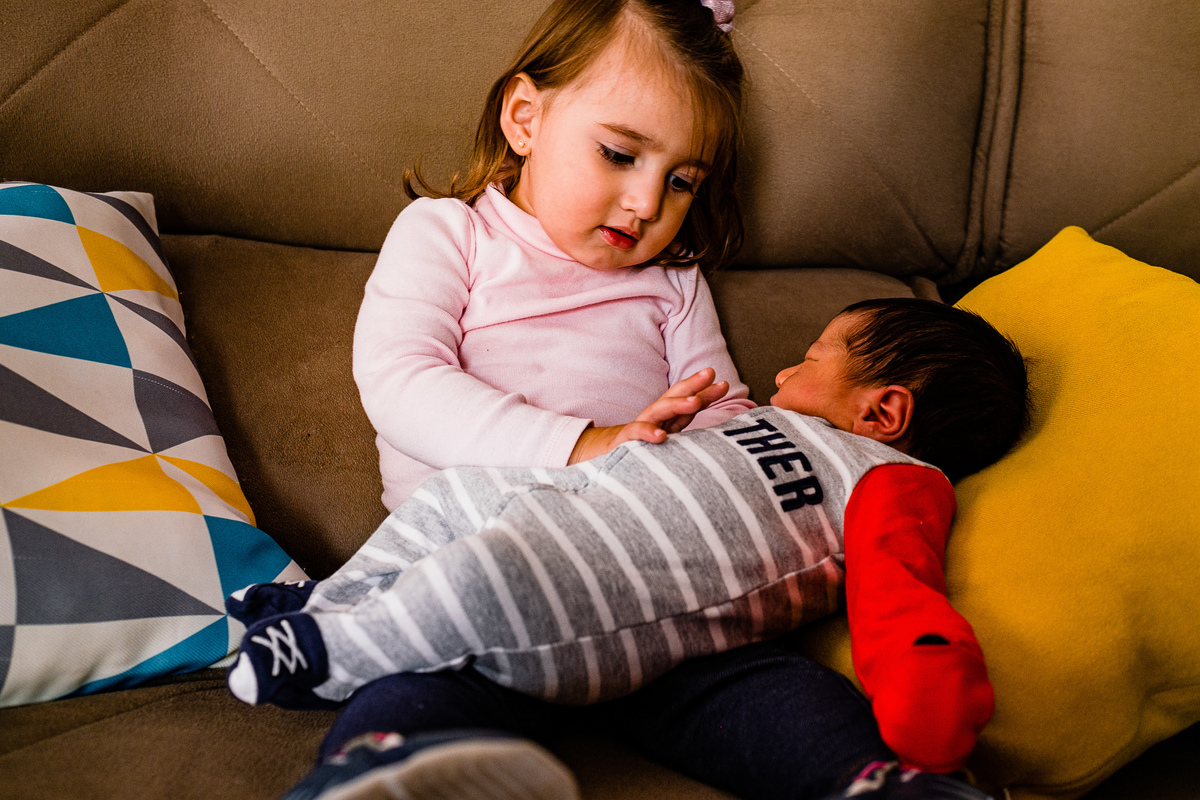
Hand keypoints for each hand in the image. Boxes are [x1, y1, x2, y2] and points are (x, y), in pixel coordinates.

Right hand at [568, 369, 728, 463]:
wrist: (600, 462)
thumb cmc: (640, 451)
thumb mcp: (665, 439)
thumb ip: (683, 429)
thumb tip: (718, 430)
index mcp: (665, 419)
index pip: (686, 402)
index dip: (704, 392)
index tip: (723, 384)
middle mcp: (653, 419)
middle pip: (673, 398)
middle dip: (692, 385)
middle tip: (710, 373)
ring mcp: (638, 428)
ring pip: (658, 412)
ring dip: (677, 405)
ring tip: (695, 402)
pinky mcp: (624, 442)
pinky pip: (635, 436)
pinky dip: (647, 434)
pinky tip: (661, 436)